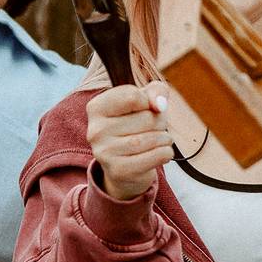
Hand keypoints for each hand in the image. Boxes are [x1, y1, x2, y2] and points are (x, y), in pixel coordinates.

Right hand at [86, 83, 171, 200]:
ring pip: (152, 138)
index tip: (146, 108)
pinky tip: (161, 153)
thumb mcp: (144, 102)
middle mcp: (96, 130)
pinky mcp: (119, 170)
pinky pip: (157, 156)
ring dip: (165, 138)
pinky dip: (166, 152)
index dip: (148, 101)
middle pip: (146, 118)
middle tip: (155, 127)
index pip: (133, 96)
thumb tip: (159, 104)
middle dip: (160, 121)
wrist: (124, 167)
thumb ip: (156, 91)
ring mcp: (105, 152)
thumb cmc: (135, 127)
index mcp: (97, 107)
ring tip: (161, 140)